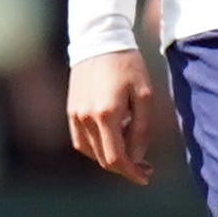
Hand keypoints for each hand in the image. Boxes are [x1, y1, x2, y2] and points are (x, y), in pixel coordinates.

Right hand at [67, 49, 160, 183]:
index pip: (116, 158)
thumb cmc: (127, 65)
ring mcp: (75, 114)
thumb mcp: (143, 95)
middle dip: (125, 166)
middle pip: (103, 158)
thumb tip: (137, 156)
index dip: (132, 172)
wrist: (100, 39)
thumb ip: (141, 129)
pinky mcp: (70, 109)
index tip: (146, 177)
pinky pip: (81, 140)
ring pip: (91, 152)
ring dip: (110, 157)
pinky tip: (111, 139)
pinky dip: (95, 147)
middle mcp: (86, 117)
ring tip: (129, 148)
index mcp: (107, 114)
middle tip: (145, 165)